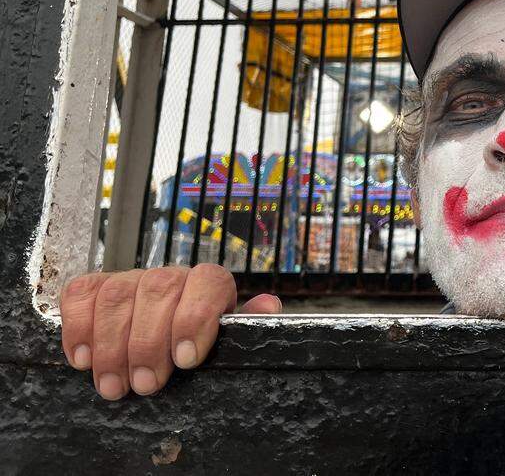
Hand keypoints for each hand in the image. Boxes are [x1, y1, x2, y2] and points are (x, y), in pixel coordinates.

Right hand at [60, 264, 279, 399]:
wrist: (165, 337)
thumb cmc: (196, 344)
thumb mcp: (225, 340)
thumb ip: (246, 324)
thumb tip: (268, 306)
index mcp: (209, 284)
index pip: (209, 282)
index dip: (195, 317)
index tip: (186, 359)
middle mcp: (170, 276)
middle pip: (158, 290)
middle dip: (148, 342)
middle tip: (146, 385)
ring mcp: (131, 278)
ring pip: (118, 294)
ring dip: (112, 345)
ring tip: (114, 386)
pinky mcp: (96, 287)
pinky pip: (82, 294)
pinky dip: (78, 326)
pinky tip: (84, 359)